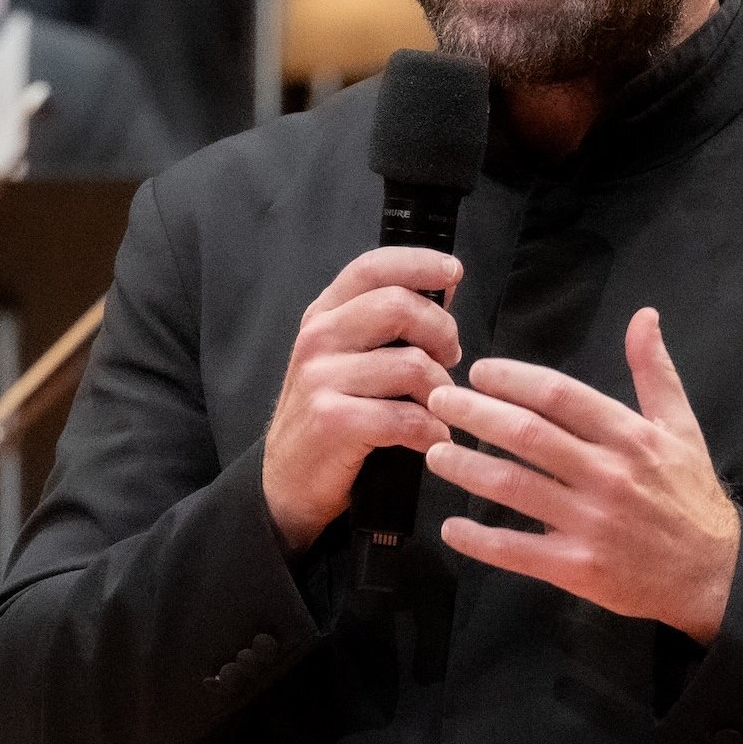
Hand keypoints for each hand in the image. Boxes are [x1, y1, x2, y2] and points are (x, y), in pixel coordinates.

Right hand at [265, 245, 466, 548]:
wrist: (288, 480)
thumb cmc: (333, 414)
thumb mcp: (350, 357)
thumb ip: (392, 322)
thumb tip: (446, 285)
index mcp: (324, 314)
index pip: (373, 268)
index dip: (419, 263)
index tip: (453, 272)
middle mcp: (318, 338)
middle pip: (400, 307)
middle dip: (443, 333)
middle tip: (450, 360)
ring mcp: (320, 378)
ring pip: (412, 366)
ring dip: (442, 393)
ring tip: (438, 409)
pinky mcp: (331, 420)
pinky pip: (407, 418)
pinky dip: (432, 433)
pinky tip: (432, 440)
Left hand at [424, 308, 742, 643]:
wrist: (711, 576)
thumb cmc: (691, 498)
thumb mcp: (683, 429)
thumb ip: (656, 373)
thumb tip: (644, 316)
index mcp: (631, 436)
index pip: (560, 395)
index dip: (513, 379)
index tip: (479, 371)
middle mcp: (608, 475)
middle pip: (528, 435)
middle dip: (475, 414)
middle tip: (439, 401)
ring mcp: (591, 524)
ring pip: (515, 488)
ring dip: (467, 468)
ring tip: (434, 452)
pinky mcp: (579, 569)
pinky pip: (518, 551)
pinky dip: (480, 540)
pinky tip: (451, 528)